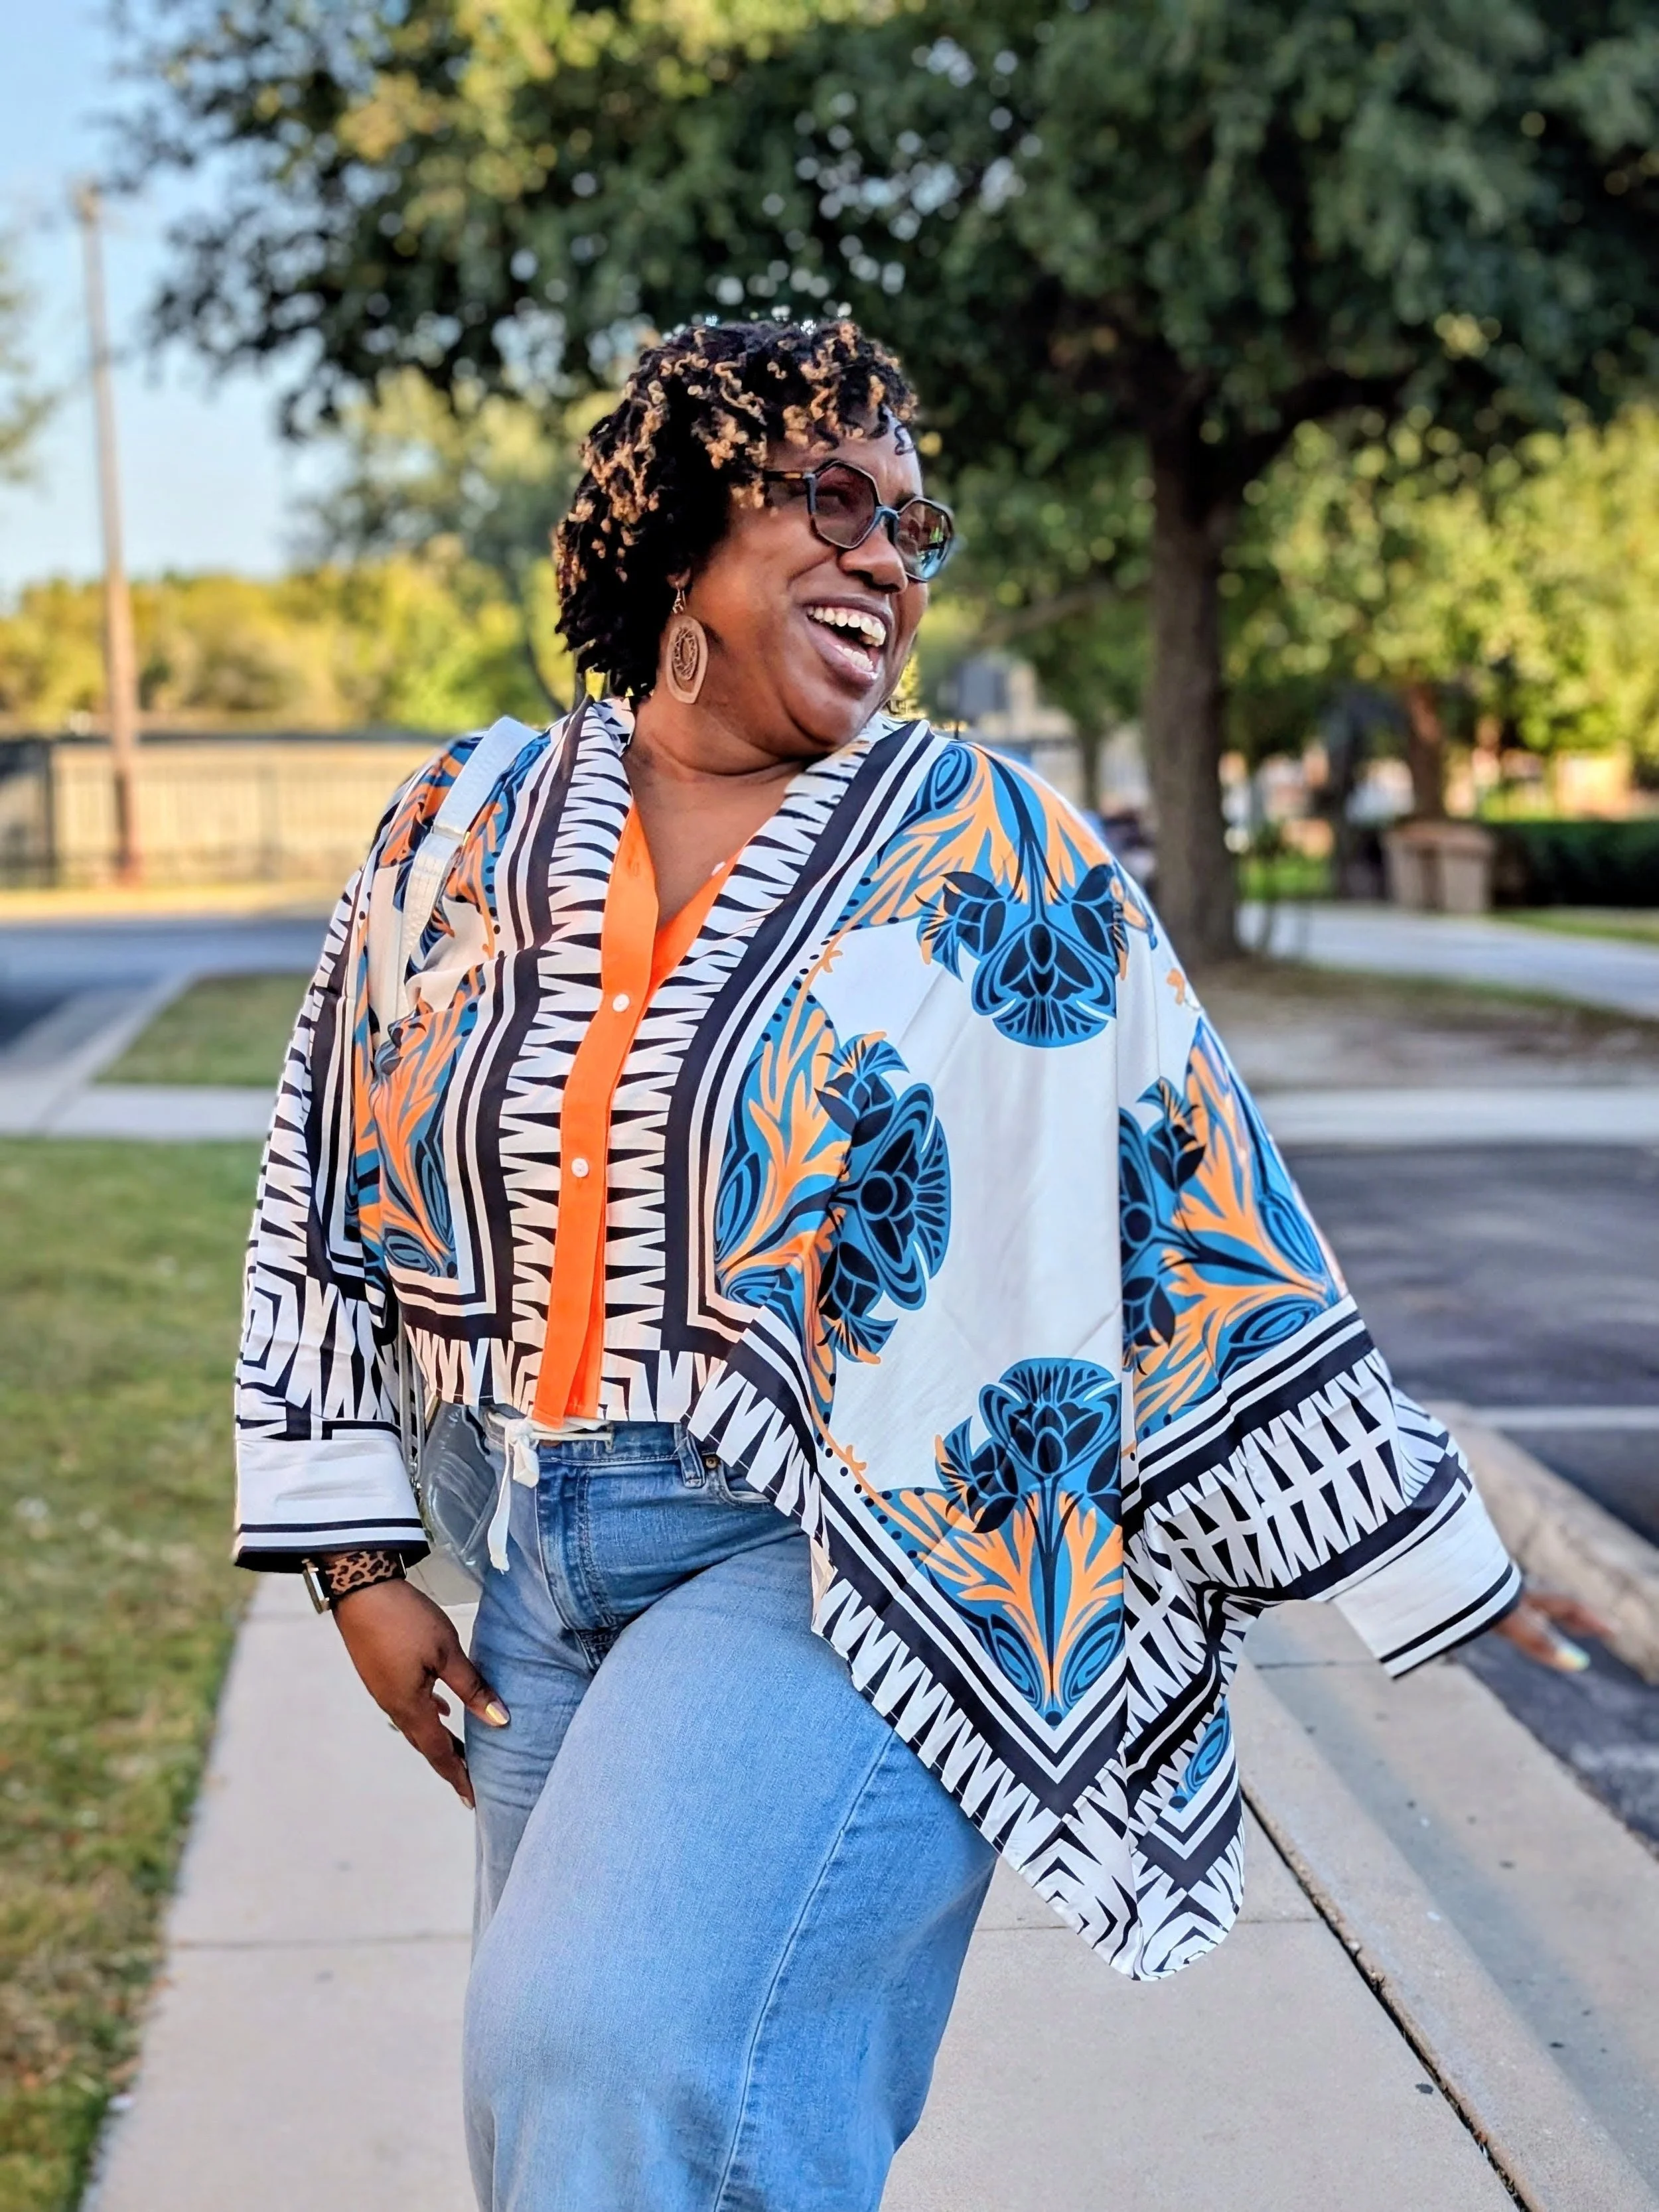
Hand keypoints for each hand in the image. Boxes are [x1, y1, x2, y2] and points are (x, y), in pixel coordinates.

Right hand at [331, 1577, 508, 1807]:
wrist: (361, 1591)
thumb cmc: (405, 1619)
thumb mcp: (447, 1652)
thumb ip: (472, 1687)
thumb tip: (500, 1720)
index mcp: (410, 1707)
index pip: (440, 1751)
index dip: (458, 1774)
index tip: (473, 1798)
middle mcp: (394, 1706)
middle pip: (426, 1744)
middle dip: (450, 1763)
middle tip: (471, 1782)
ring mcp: (384, 1690)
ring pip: (417, 1726)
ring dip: (440, 1741)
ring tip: (462, 1752)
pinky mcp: (381, 1674)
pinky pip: (408, 1707)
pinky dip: (428, 1716)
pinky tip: (441, 1709)